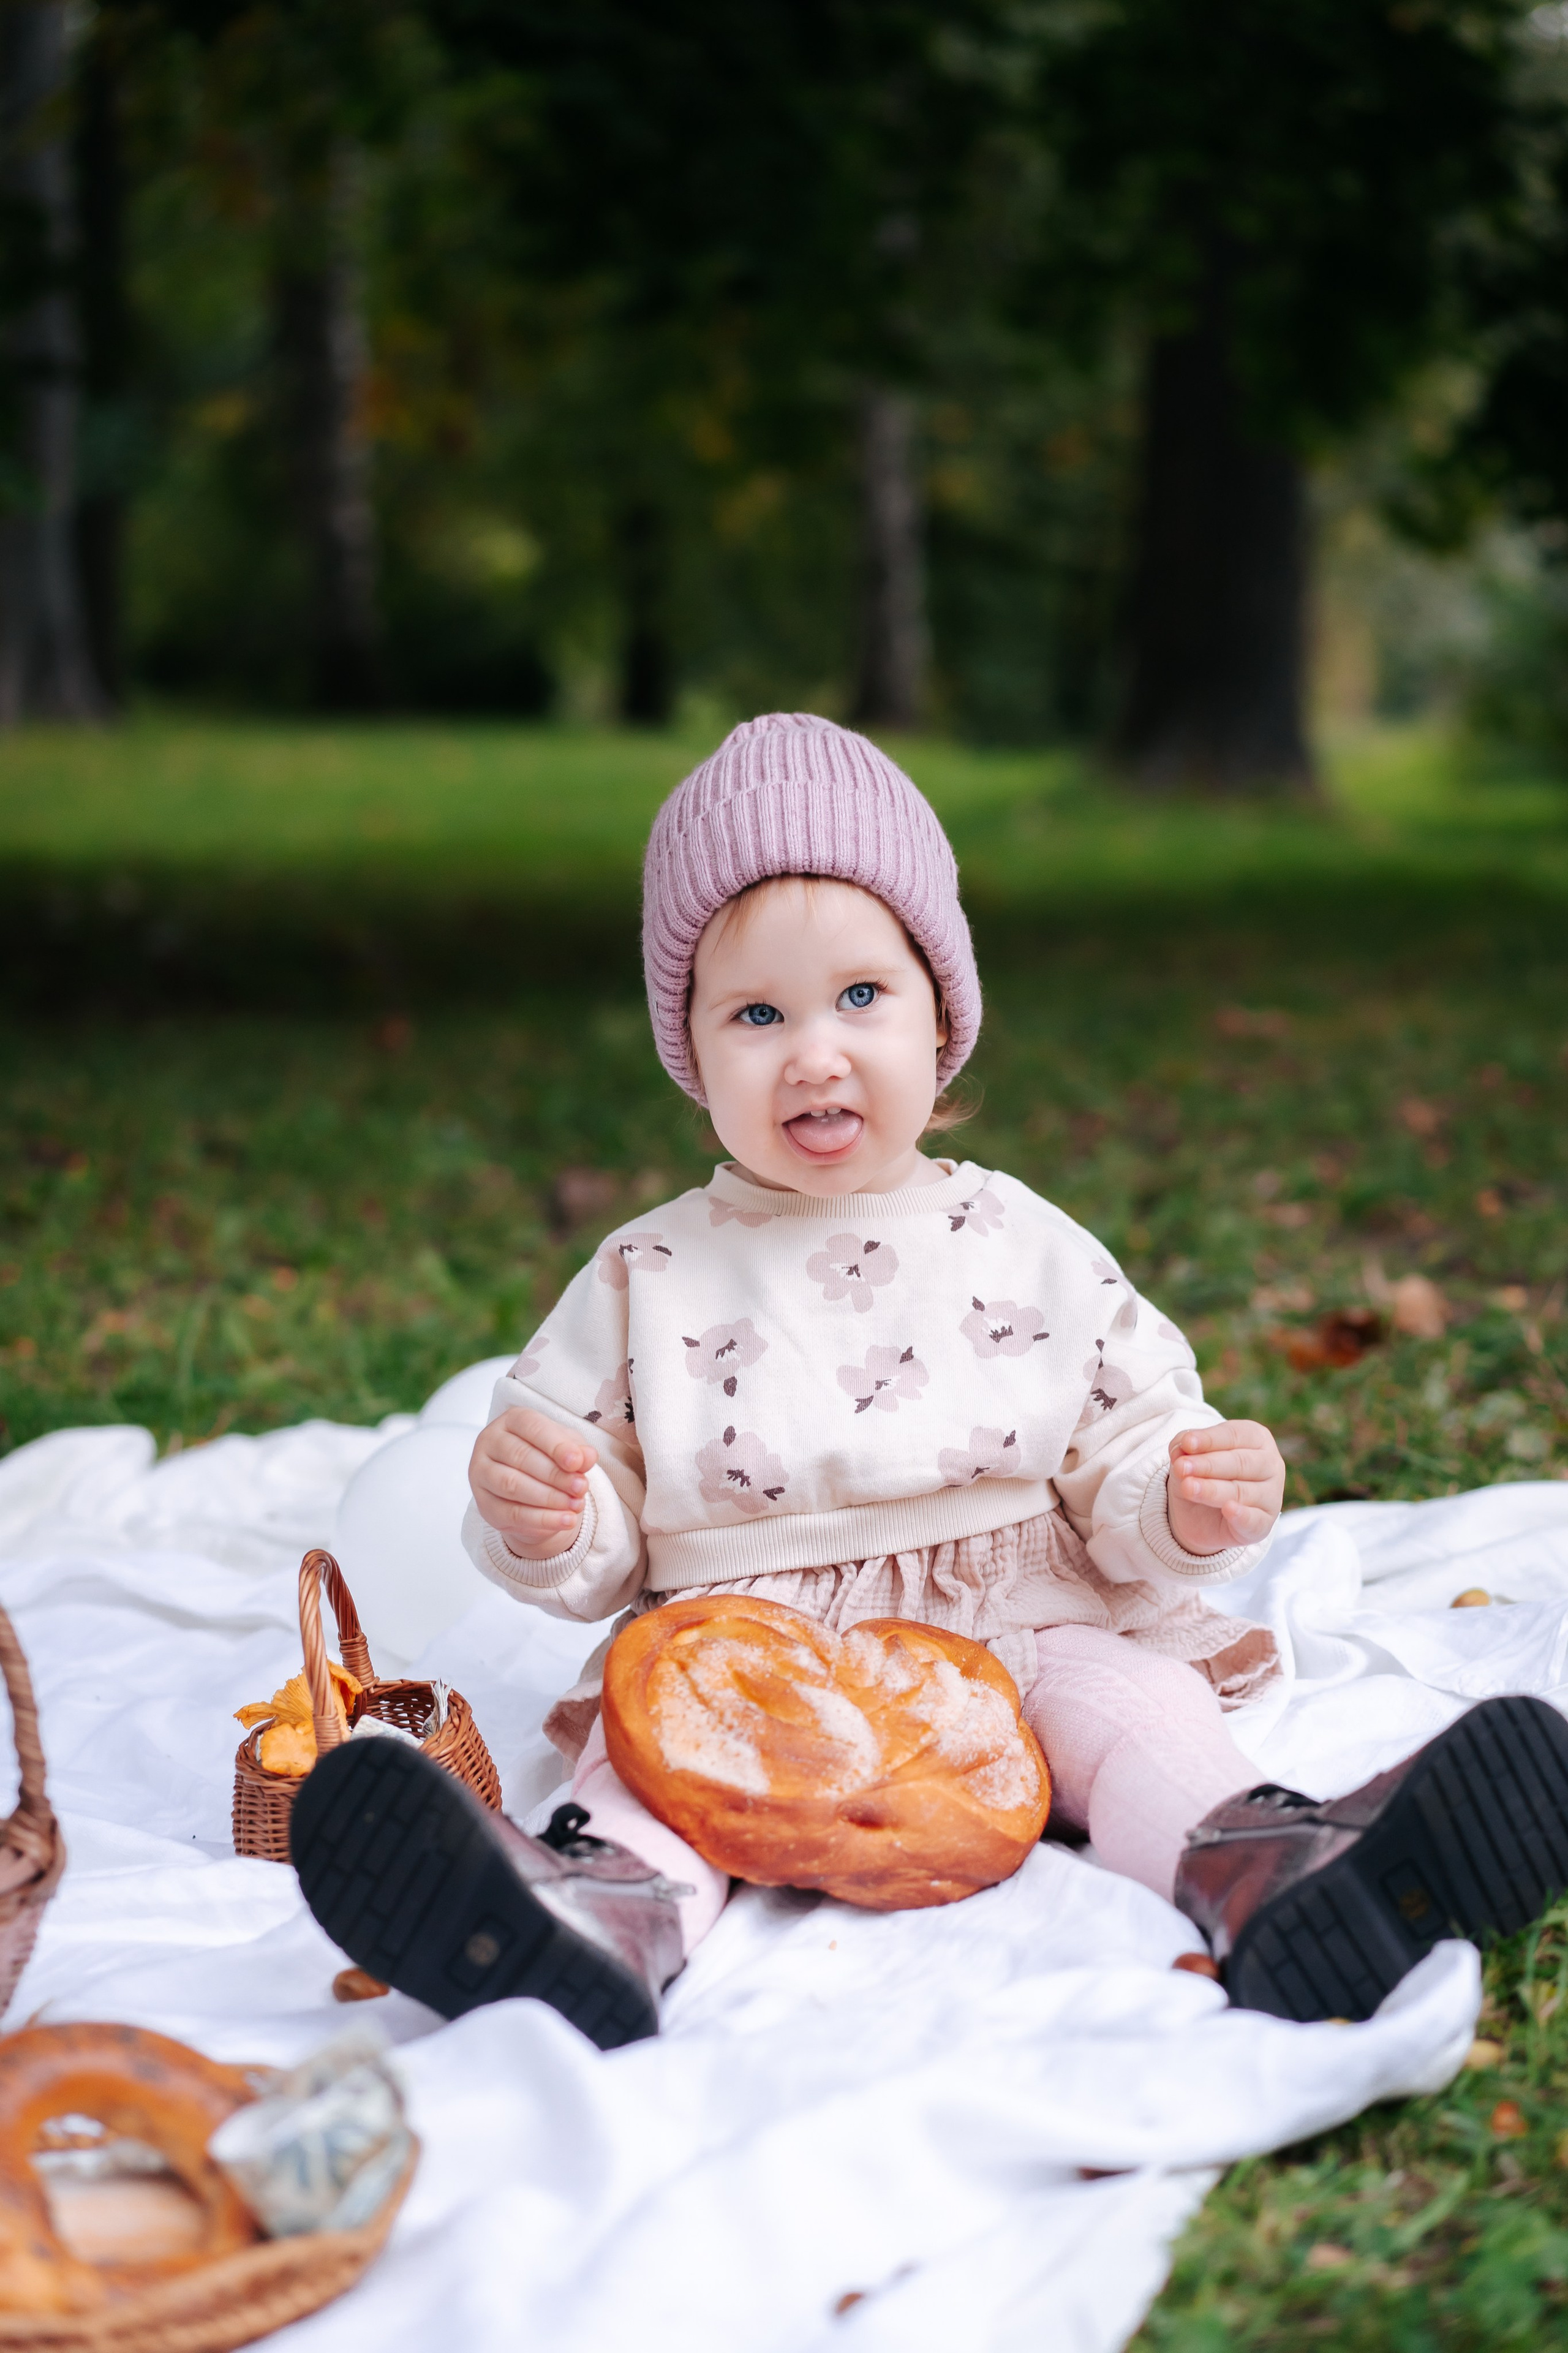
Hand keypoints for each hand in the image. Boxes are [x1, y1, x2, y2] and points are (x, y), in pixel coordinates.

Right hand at [470, 1408, 596, 1560]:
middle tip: (581, 1488)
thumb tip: (588, 1456)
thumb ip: (577, 1449)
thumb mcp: (566, 1448)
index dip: (556, 1445)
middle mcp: (490, 1441)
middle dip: (555, 1475)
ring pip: (512, 1485)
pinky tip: (564, 1520)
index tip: (577, 1462)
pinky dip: (541, 1519)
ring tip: (576, 1504)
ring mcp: (480, 1472)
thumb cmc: (547, 1457)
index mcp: (511, 1420)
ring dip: (548, 1498)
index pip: (531, 1427)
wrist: (529, 1489)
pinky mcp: (483, 1503)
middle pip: (520, 1457)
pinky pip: (511, 1513)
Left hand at [1167, 1421, 1284, 1554]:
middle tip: (1181, 1467)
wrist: (1200, 1515)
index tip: (1186, 1443)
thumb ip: (1184, 1447)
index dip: (1210, 1439)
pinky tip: (1228, 1509)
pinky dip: (1241, 1515)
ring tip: (1188, 1487)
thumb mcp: (1188, 1456)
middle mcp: (1270, 1464)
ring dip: (1212, 1489)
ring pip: (1241, 1491)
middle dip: (1209, 1465)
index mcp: (1256, 1438)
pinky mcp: (1264, 1523)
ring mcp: (1271, 1495)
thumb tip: (1182, 1447)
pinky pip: (1254, 1520)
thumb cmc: (1201, 1474)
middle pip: (1240, 1462)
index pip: (1234, 1435)